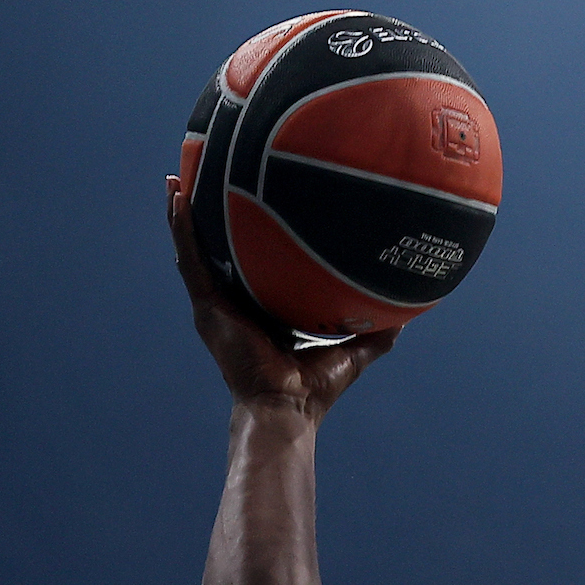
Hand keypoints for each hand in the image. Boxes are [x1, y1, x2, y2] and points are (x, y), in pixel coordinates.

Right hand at [167, 175, 397, 416]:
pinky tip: (178, 198)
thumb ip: (376, 329)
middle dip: (208, 217)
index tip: (252, 204)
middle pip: (216, 251)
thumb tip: (408, 309)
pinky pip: (191, 260)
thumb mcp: (354, 349)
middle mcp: (233, 304)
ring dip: (183, 215)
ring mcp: (215, 305)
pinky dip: (182, 229)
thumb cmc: (315, 389)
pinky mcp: (207, 308)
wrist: (288, 409)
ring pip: (193, 249)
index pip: (252, 265)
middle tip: (204, 175)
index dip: (248, 238)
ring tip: (176, 178)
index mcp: (261, 311)